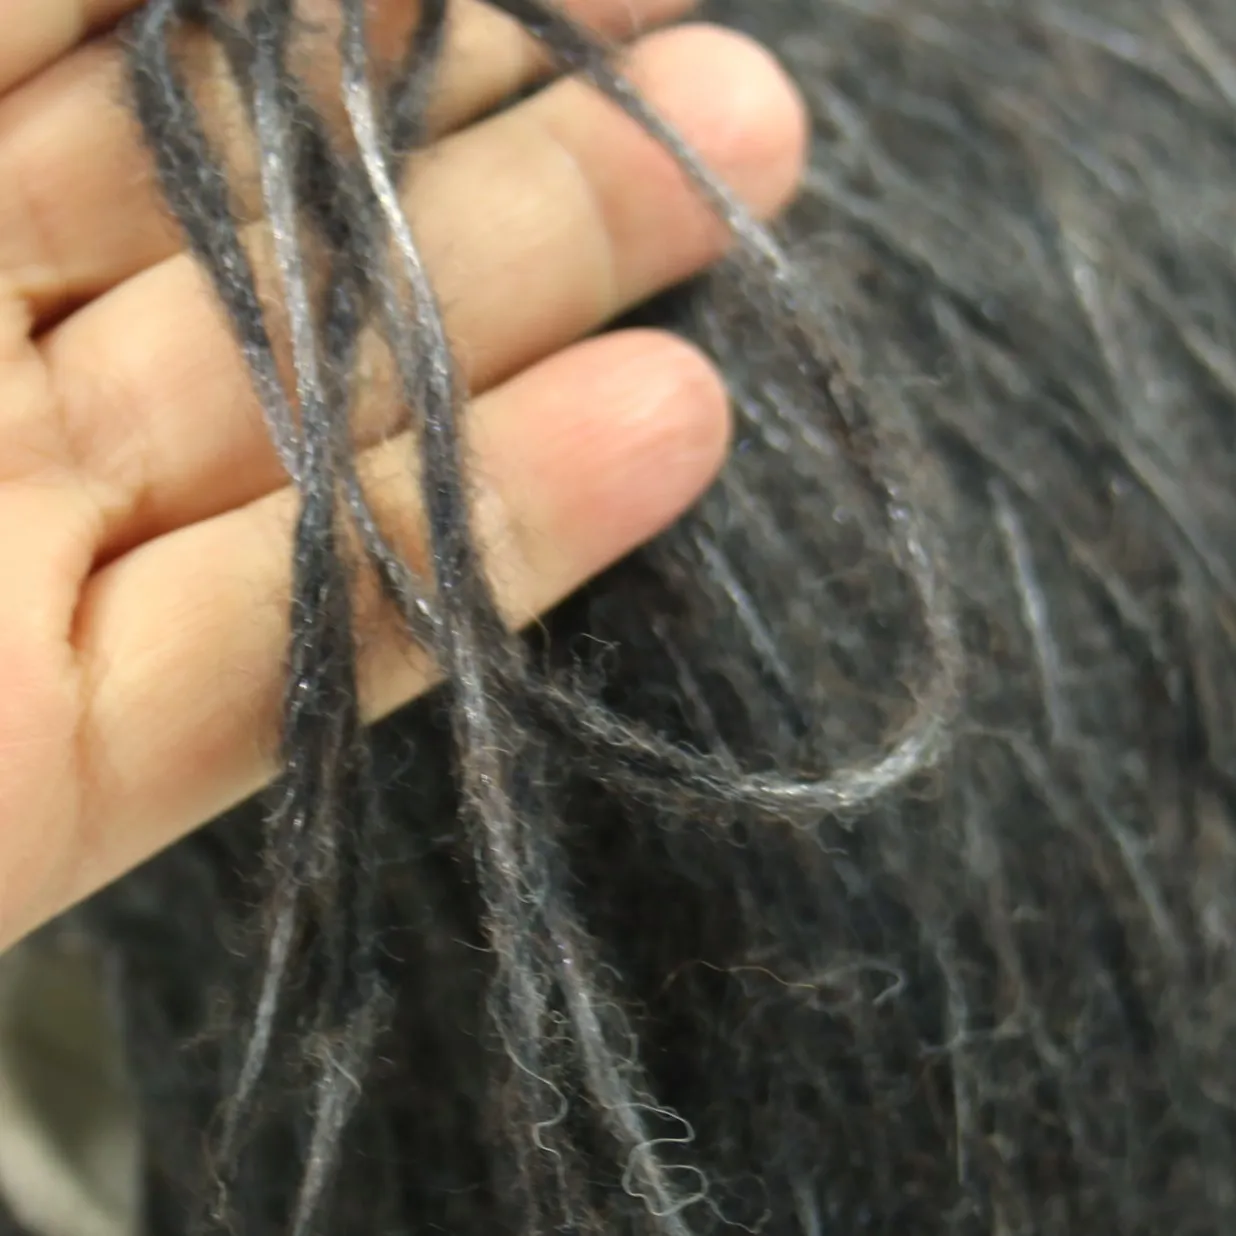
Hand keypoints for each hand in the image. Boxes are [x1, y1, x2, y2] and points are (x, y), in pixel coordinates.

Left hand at [0, 0, 806, 947]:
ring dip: (542, 326)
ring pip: (324, 442)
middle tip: (715, 84)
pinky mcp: (40, 780)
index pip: (171, 71)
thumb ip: (21, 22)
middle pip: (287, 250)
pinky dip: (471, 562)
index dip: (376, 14)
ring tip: (741, 190)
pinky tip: (664, 438)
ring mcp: (17, 585)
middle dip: (510, 156)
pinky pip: (284, 664)